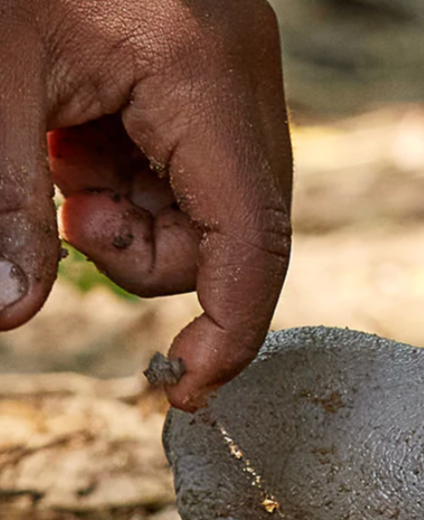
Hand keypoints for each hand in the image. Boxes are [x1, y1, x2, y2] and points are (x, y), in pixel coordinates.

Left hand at [0, 0, 292, 409]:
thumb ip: (7, 202)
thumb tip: (7, 311)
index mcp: (203, 80)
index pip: (252, 243)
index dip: (229, 332)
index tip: (188, 387)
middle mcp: (243, 86)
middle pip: (233, 237)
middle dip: (150, 255)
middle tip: (78, 213)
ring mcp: (238, 84)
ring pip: (214, 213)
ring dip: (139, 216)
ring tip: (73, 157)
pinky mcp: (218, 84)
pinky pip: (197, 174)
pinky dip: (139, 181)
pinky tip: (91, 137)